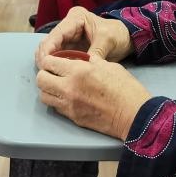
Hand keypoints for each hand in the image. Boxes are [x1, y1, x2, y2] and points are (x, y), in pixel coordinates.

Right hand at [35, 6, 133, 67]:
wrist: (127, 39)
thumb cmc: (118, 35)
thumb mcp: (108, 40)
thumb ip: (94, 52)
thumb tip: (82, 68)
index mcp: (76, 18)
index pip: (57, 33)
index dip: (49, 48)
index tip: (46, 62)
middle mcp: (68, 26)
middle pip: (49, 42)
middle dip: (46, 57)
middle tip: (47, 72)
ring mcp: (67, 37)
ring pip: (50, 50)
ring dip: (49, 62)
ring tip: (51, 75)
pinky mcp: (69, 48)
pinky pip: (58, 57)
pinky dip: (56, 65)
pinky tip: (58, 74)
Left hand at [36, 54, 151, 138]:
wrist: (134, 115)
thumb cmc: (126, 88)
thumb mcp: (108, 65)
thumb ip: (89, 61)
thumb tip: (81, 58)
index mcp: (78, 70)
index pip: (48, 62)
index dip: (49, 60)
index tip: (53, 60)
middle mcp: (69, 88)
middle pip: (41, 79)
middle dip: (45, 74)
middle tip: (54, 73)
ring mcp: (69, 105)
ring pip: (44, 95)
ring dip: (48, 89)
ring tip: (59, 85)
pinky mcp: (73, 118)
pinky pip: (55, 107)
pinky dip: (57, 101)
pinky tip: (67, 97)